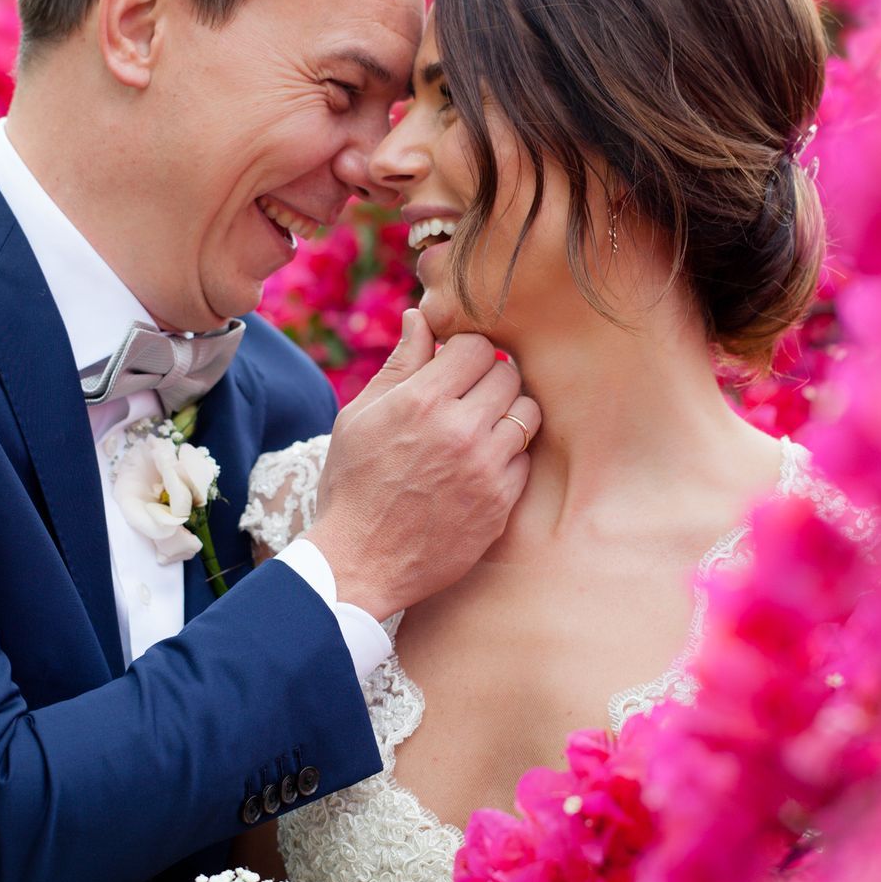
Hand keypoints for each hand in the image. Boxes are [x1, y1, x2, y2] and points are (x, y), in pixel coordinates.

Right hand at [304, 308, 539, 619]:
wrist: (360, 563)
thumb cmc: (352, 486)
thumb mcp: (359, 417)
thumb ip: (399, 365)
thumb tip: (421, 318)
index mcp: (421, 401)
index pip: (478, 347)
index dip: (466, 352)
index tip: (454, 367)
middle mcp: (460, 430)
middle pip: (509, 375)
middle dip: (490, 378)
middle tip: (468, 396)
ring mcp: (486, 469)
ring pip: (528, 413)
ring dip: (508, 412)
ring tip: (482, 426)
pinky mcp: (501, 503)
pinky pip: (526, 459)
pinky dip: (508, 455)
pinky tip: (480, 465)